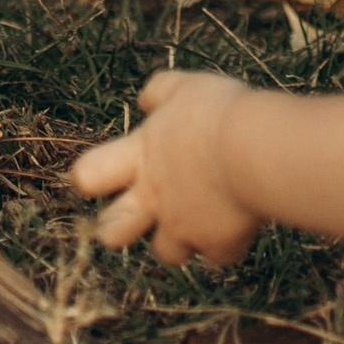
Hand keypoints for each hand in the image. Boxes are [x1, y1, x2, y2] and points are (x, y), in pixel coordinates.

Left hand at [68, 69, 258, 268]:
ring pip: (167, 253)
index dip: (89, 179)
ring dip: (179, 241)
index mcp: (140, 157)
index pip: (88, 176)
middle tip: (143, 213)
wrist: (255, 150)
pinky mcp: (218, 245)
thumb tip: (144, 101)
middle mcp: (154, 198)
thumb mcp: (184, 88)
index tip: (103, 176)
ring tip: (203, 216)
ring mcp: (183, 227)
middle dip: (119, 230)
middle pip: (112, 233)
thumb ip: (159, 92)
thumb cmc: (217, 113)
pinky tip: (240, 221)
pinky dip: (226, 244)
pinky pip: (217, 255)